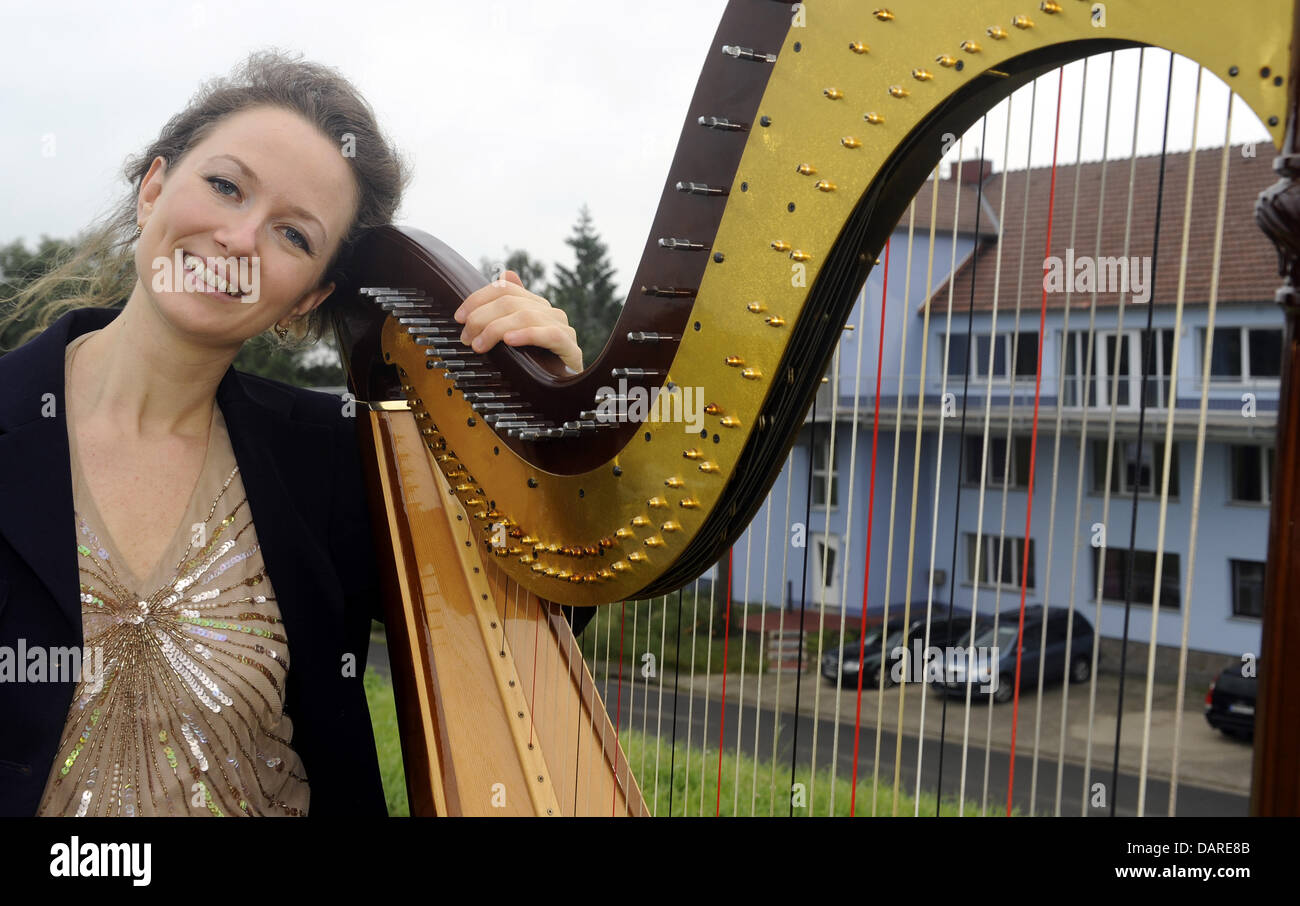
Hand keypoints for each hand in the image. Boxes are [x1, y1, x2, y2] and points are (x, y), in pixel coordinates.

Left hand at [453, 270, 583, 372]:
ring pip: (525, 316)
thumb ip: (508, 310)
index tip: (459, 317)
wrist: (564, 392)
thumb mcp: (517, 336)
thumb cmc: (536, 364)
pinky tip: (510, 341)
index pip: (504, 289)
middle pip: (510, 302)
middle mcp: (550, 311)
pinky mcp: (570, 346)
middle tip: (466, 338)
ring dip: (496, 329)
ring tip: (479, 345)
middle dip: (481, 318)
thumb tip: (505, 273)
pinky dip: (527, 335)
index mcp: (535, 305)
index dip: (478, 299)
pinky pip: (549, 334)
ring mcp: (562, 327)